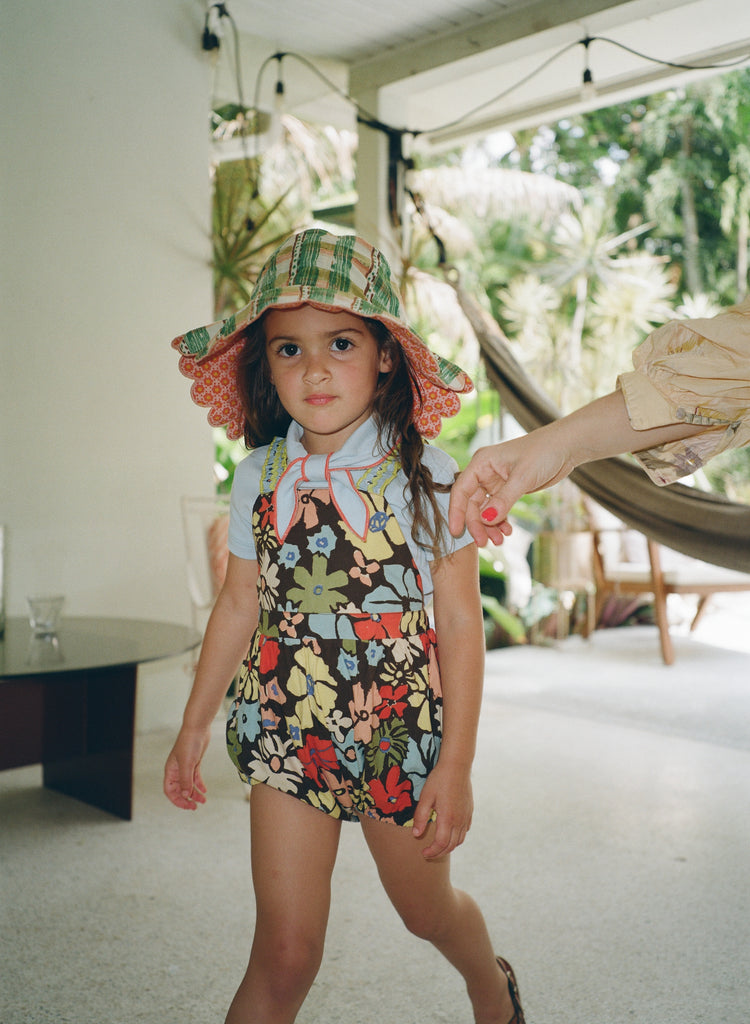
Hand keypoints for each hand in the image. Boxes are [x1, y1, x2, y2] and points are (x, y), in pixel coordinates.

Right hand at [163, 727, 209, 809]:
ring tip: (203, 801)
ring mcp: (185, 766)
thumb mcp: (188, 764)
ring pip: (188, 784)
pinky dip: (199, 784)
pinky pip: (195, 777)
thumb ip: (185, 780)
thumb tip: (184, 795)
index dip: (177, 800)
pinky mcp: (194, 762)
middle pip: (179, 789)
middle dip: (186, 799)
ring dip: (194, 793)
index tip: (188, 806)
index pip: (169, 790)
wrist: (198, 727)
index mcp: (170, 770)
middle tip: (196, 807)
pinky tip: (204, 790)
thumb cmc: (190, 743)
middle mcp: (176, 770)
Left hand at [412, 763, 473, 860]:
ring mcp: (466, 816)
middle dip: (439, 853)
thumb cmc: (439, 780)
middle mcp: (459, 820)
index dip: (432, 852)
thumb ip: (420, 817)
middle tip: (428, 853)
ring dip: (449, 847)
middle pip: (451, 845)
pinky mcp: (469, 811)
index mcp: (448, 818)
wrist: (457, 766)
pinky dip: (457, 838)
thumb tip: (416, 835)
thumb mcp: (425, 797)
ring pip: (460, 840)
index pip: (441, 844)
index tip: (423, 853)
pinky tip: (449, 833)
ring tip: (438, 846)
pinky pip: (465, 831)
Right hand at [449, 430, 572, 544]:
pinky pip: (498, 509)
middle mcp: (485, 472)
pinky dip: (501, 521)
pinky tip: (508, 531)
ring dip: (490, 526)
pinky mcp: (507, 489)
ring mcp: (496, 482)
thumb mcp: (522, 478)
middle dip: (477, 524)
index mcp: (482, 463)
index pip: (461, 490)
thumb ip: (503, 500)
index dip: (456, 512)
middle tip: (485, 542)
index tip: (455, 532)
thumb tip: (486, 520)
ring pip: (485, 509)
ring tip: (499, 540)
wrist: (565, 447)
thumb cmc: (543, 452)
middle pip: (472, 503)